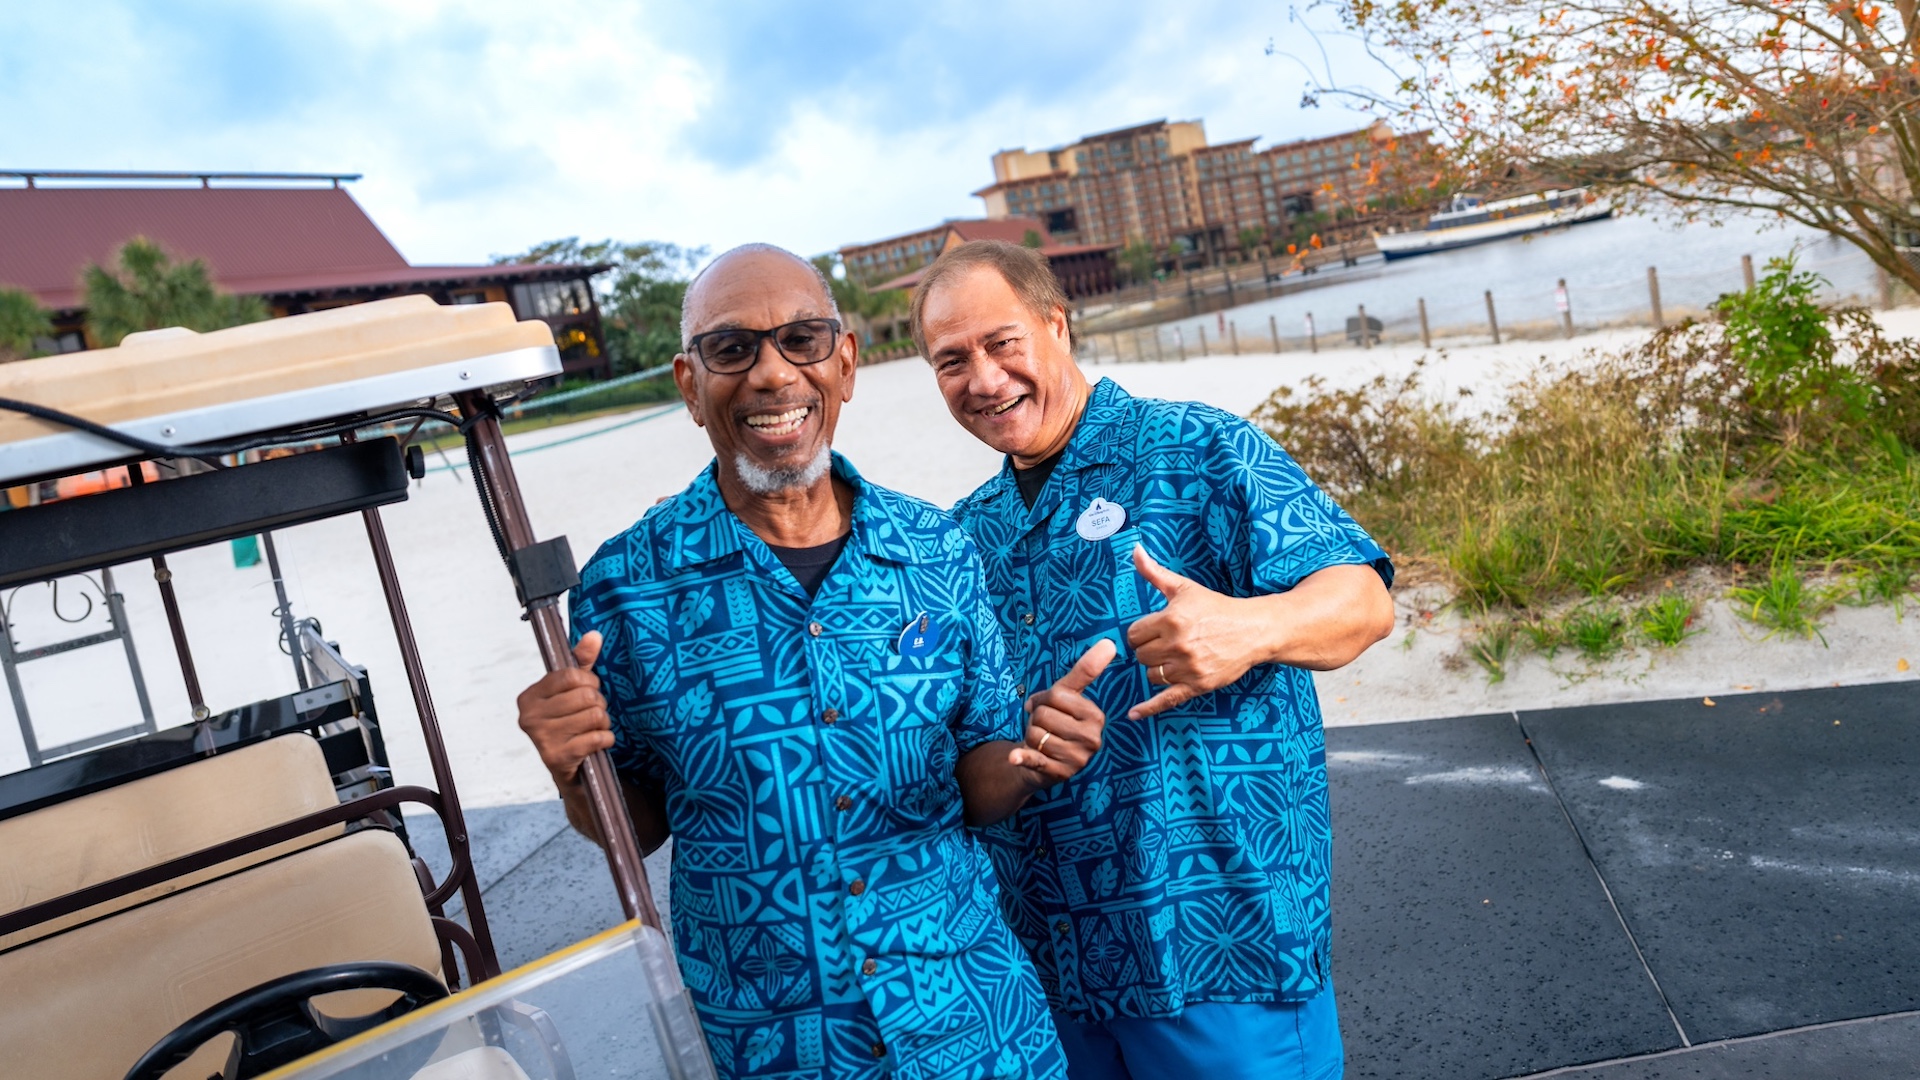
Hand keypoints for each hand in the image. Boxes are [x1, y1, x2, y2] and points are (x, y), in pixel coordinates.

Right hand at [516, 631, 615, 785]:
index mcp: (529, 696)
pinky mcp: (557, 757)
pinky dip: (606, 739)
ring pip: (595, 716)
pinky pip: (598, 738)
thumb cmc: (569, 724)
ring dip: (603, 723)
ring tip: (594, 728)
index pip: (572, 676)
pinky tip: (597, 743)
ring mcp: (541, 738)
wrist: (568, 769)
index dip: (590, 682)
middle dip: (599, 705)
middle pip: (586, 696)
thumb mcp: (572, 691)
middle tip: (592, 714)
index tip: (588, 691)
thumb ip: (582, 662)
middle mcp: (530, 716)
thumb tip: (594, 635)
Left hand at [1007, 638, 1116, 783]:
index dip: (1043, 698)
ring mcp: (1077, 759)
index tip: (1046, 705)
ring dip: (1030, 735)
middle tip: (1044, 726)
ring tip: (1041, 740)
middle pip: (1044, 714)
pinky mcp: (1058, 774)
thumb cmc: (1057, 721)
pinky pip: (1035, 759)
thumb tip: (1109, 643)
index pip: (1057, 695)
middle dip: (1036, 718)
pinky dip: (1023, 758)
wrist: (1045, 760)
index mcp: (1096, 716)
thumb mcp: (1067, 696)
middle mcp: (1092, 739)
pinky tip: (1015, 756)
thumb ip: (1086, 670)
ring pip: (1035, 733)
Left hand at [1125, 546, 1267, 719]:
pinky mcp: (1198, 685)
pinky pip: (1166, 699)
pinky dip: (1148, 708)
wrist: (1254, 630)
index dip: (1141, 633)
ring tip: (1172, 658)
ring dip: (1156, 668)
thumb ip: (1155, 572)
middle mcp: (1178, 645)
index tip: (1153, 630)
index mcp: (1172, 619)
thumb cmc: (1217, 608)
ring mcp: (1188, 667)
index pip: (1134, 634)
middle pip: (1140, 656)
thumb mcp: (1185, 588)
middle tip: (1164, 643)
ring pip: (1151, 675)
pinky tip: (1133, 714)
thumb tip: (1134, 550)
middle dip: (1148, 650)